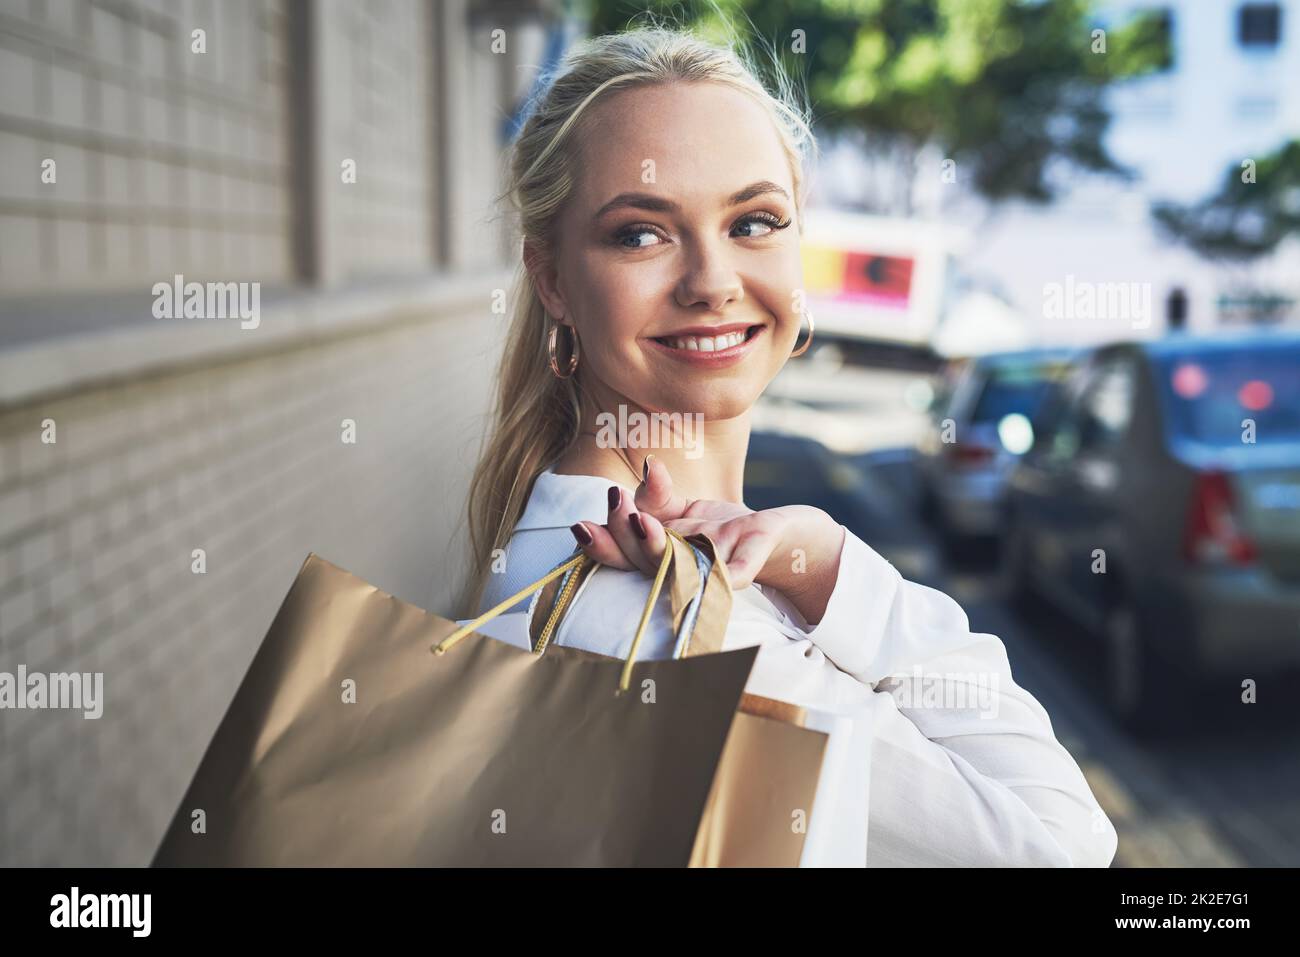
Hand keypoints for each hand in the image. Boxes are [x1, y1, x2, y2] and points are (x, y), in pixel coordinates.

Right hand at [569, 458, 845, 624]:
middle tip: (616, 501)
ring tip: (640, 520)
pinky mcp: (745, 567)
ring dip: (655, 548)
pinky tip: (722, 569)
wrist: (777, 539)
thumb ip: (658, 496)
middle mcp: (679, 571)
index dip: (599, 544)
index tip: (581, 525)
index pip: (619, 554)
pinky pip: (736, 574)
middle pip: (641, 560)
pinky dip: (730, 574)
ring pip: (677, 568)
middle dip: (623, 533)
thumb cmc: (720, 528)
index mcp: (656, 556)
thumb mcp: (684, 508)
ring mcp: (711, 572)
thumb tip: (650, 468)